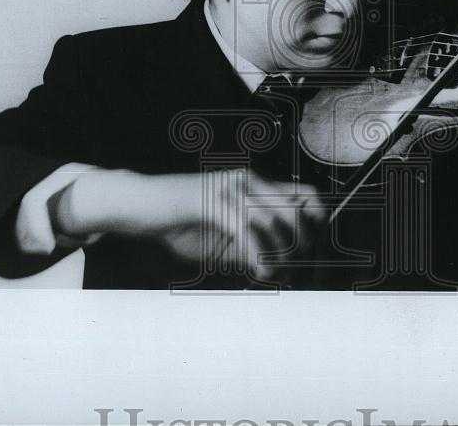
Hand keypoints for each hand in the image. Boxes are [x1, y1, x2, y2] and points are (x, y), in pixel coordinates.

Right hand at [53, 167, 326, 282]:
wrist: (139, 207)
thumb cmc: (179, 225)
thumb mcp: (224, 241)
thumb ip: (254, 249)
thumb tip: (284, 271)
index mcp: (255, 186)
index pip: (307, 196)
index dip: (318, 225)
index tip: (311, 255)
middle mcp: (248, 181)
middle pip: (298, 209)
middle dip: (301, 246)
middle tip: (291, 271)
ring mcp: (229, 188)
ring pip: (275, 219)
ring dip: (279, 254)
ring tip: (272, 275)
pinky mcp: (211, 200)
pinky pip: (245, 228)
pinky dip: (257, 254)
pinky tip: (257, 271)